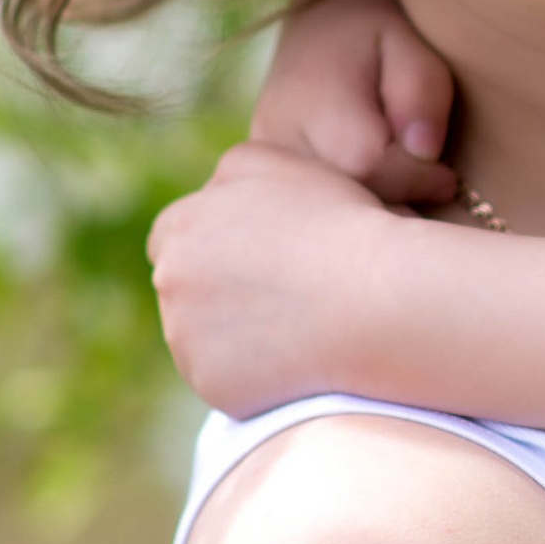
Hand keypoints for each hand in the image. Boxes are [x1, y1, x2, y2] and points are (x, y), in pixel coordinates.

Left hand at [150, 142, 402, 415]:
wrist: (373, 298)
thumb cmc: (337, 223)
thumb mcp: (276, 162)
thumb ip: (229, 174)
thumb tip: (214, 193)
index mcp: (181, 225)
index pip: (174, 235)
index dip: (216, 243)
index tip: (255, 254)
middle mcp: (171, 280)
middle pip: (184, 287)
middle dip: (218, 289)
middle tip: (277, 292)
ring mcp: (185, 337)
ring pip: (200, 336)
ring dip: (234, 332)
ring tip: (295, 326)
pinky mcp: (210, 382)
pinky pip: (224, 377)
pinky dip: (251, 372)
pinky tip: (295, 359)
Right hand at [252, 0, 458, 208]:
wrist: (324, 23)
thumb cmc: (379, 28)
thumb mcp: (410, 39)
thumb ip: (421, 89)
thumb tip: (424, 151)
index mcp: (310, 97)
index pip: (366, 165)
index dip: (415, 179)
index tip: (448, 176)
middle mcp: (273, 138)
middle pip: (338, 202)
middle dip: (395, 208)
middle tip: (432, 199)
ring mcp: (263, 168)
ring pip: (319, 222)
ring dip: (368, 222)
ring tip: (407, 205)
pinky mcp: (265, 186)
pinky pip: (307, 222)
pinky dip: (345, 223)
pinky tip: (375, 213)